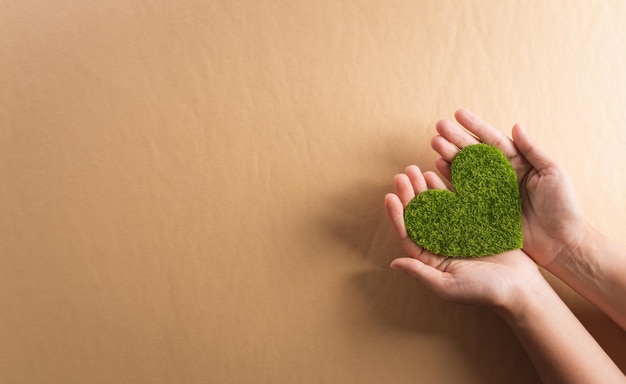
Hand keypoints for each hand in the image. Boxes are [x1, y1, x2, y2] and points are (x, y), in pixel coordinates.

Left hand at [385, 166, 542, 307]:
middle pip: (420, 215)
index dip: (398, 215)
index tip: (391, 196)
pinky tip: (440, 172)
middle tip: (403, 175)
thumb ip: (422, 273)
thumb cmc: (485, 292)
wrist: (522, 287)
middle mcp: (441, 242)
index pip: (408, 233)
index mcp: (431, 258)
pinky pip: (459, 200)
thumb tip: (394, 263)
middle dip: (410, 194)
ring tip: (416, 170)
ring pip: (437, 205)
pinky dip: (449, 186)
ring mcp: (458, 230)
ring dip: (426, 187)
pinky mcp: (476, 221)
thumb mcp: (450, 286)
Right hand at [430, 109, 587, 266]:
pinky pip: (462, 192)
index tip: (457, 114)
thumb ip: (533, 150)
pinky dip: (449, 179)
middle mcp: (501, 175)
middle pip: (474, 152)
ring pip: (465, 169)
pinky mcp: (483, 211)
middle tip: (438, 127)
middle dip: (456, 138)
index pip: (492, 140)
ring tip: (434, 143)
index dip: (475, 126)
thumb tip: (515, 126)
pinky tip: (437, 167)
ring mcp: (490, 193)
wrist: (562, 244)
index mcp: (518, 162)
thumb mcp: (553, 173)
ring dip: (449, 155)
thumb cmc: (564, 207)